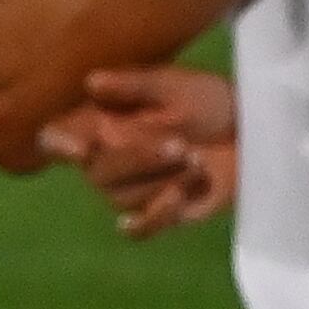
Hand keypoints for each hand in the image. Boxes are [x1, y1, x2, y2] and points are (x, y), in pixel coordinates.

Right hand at [37, 67, 237, 238]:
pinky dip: (154, 218)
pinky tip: (176, 198)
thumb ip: (132, 85)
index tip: (78, 149)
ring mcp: (132, 187)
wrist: (251, 130)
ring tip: (198, 161)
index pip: (58, 137)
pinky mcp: (161, 211)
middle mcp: (108, 158)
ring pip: (122, 198)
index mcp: (100, 122)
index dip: (58, 144)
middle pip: (98, 173)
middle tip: (182, 147)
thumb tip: (91, 81)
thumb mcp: (172, 84)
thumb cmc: (205, 99)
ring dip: (161, 181)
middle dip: (137, 162)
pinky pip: (142, 227)